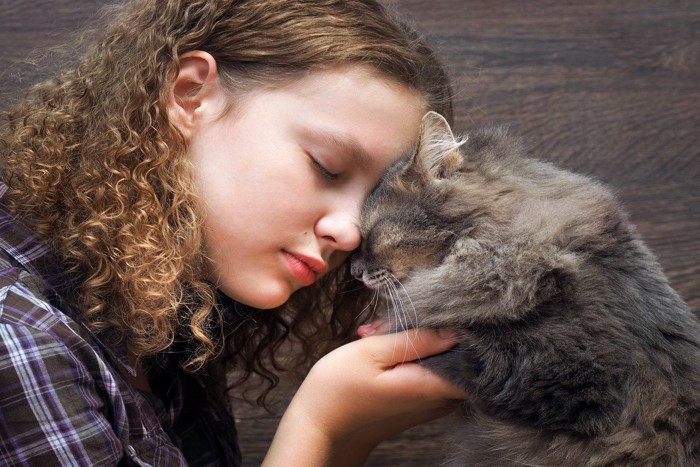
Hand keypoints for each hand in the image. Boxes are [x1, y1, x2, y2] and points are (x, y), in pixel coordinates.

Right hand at [263, 327, 466, 465]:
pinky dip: (407, 354)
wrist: (320, 429)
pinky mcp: (420, 401)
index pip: (477, 357)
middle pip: (456, 353)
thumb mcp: (372, 353)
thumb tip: (453, 328)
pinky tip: (381, 347)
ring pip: (438, 358)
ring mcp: (431, 402)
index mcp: (432, 387)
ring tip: (377, 333)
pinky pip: (427, 369)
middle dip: (428, 328)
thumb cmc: (338, 392)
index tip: (440, 309)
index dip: (465, 328)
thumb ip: (415, 339)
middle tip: (387, 322)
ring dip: (413, 340)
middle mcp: (439, 399)